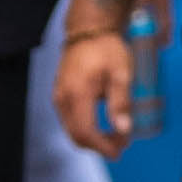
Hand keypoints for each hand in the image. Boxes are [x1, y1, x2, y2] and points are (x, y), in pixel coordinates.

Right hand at [53, 27, 138, 155]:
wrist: (89, 31)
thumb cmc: (107, 49)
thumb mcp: (121, 74)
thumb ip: (121, 103)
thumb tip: (123, 130)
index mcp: (77, 94)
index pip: (86, 132)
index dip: (103, 146)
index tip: (120, 149)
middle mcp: (63, 98)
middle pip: (76, 136)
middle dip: (99, 146)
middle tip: (121, 144)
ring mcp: (58, 97)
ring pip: (71, 131)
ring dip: (92, 139)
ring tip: (115, 135)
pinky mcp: (59, 95)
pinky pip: (69, 121)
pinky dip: (85, 129)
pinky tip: (102, 125)